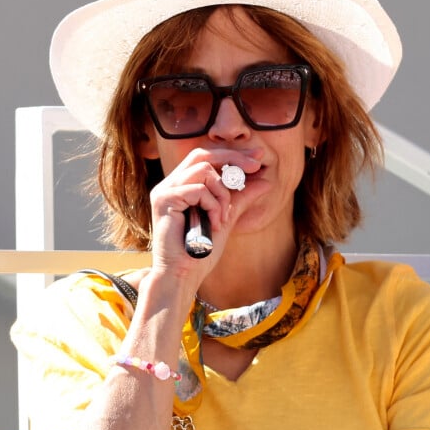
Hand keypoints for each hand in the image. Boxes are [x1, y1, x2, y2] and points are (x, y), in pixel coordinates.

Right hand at [149, 148, 261, 276]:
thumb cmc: (201, 251)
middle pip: (203, 154)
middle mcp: (171, 184)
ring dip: (222, 193)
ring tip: (224, 217)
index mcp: (182, 186)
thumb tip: (265, 181)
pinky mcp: (164, 199)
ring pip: (203, 170)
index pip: (207, 158)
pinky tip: (215, 223)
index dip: (232, 155)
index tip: (258, 157)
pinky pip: (198, 189)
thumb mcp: (226, 218)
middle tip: (256, 166)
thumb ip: (241, 198)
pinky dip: (212, 205)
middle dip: (233, 158)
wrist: (183, 275)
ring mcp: (165, 190)